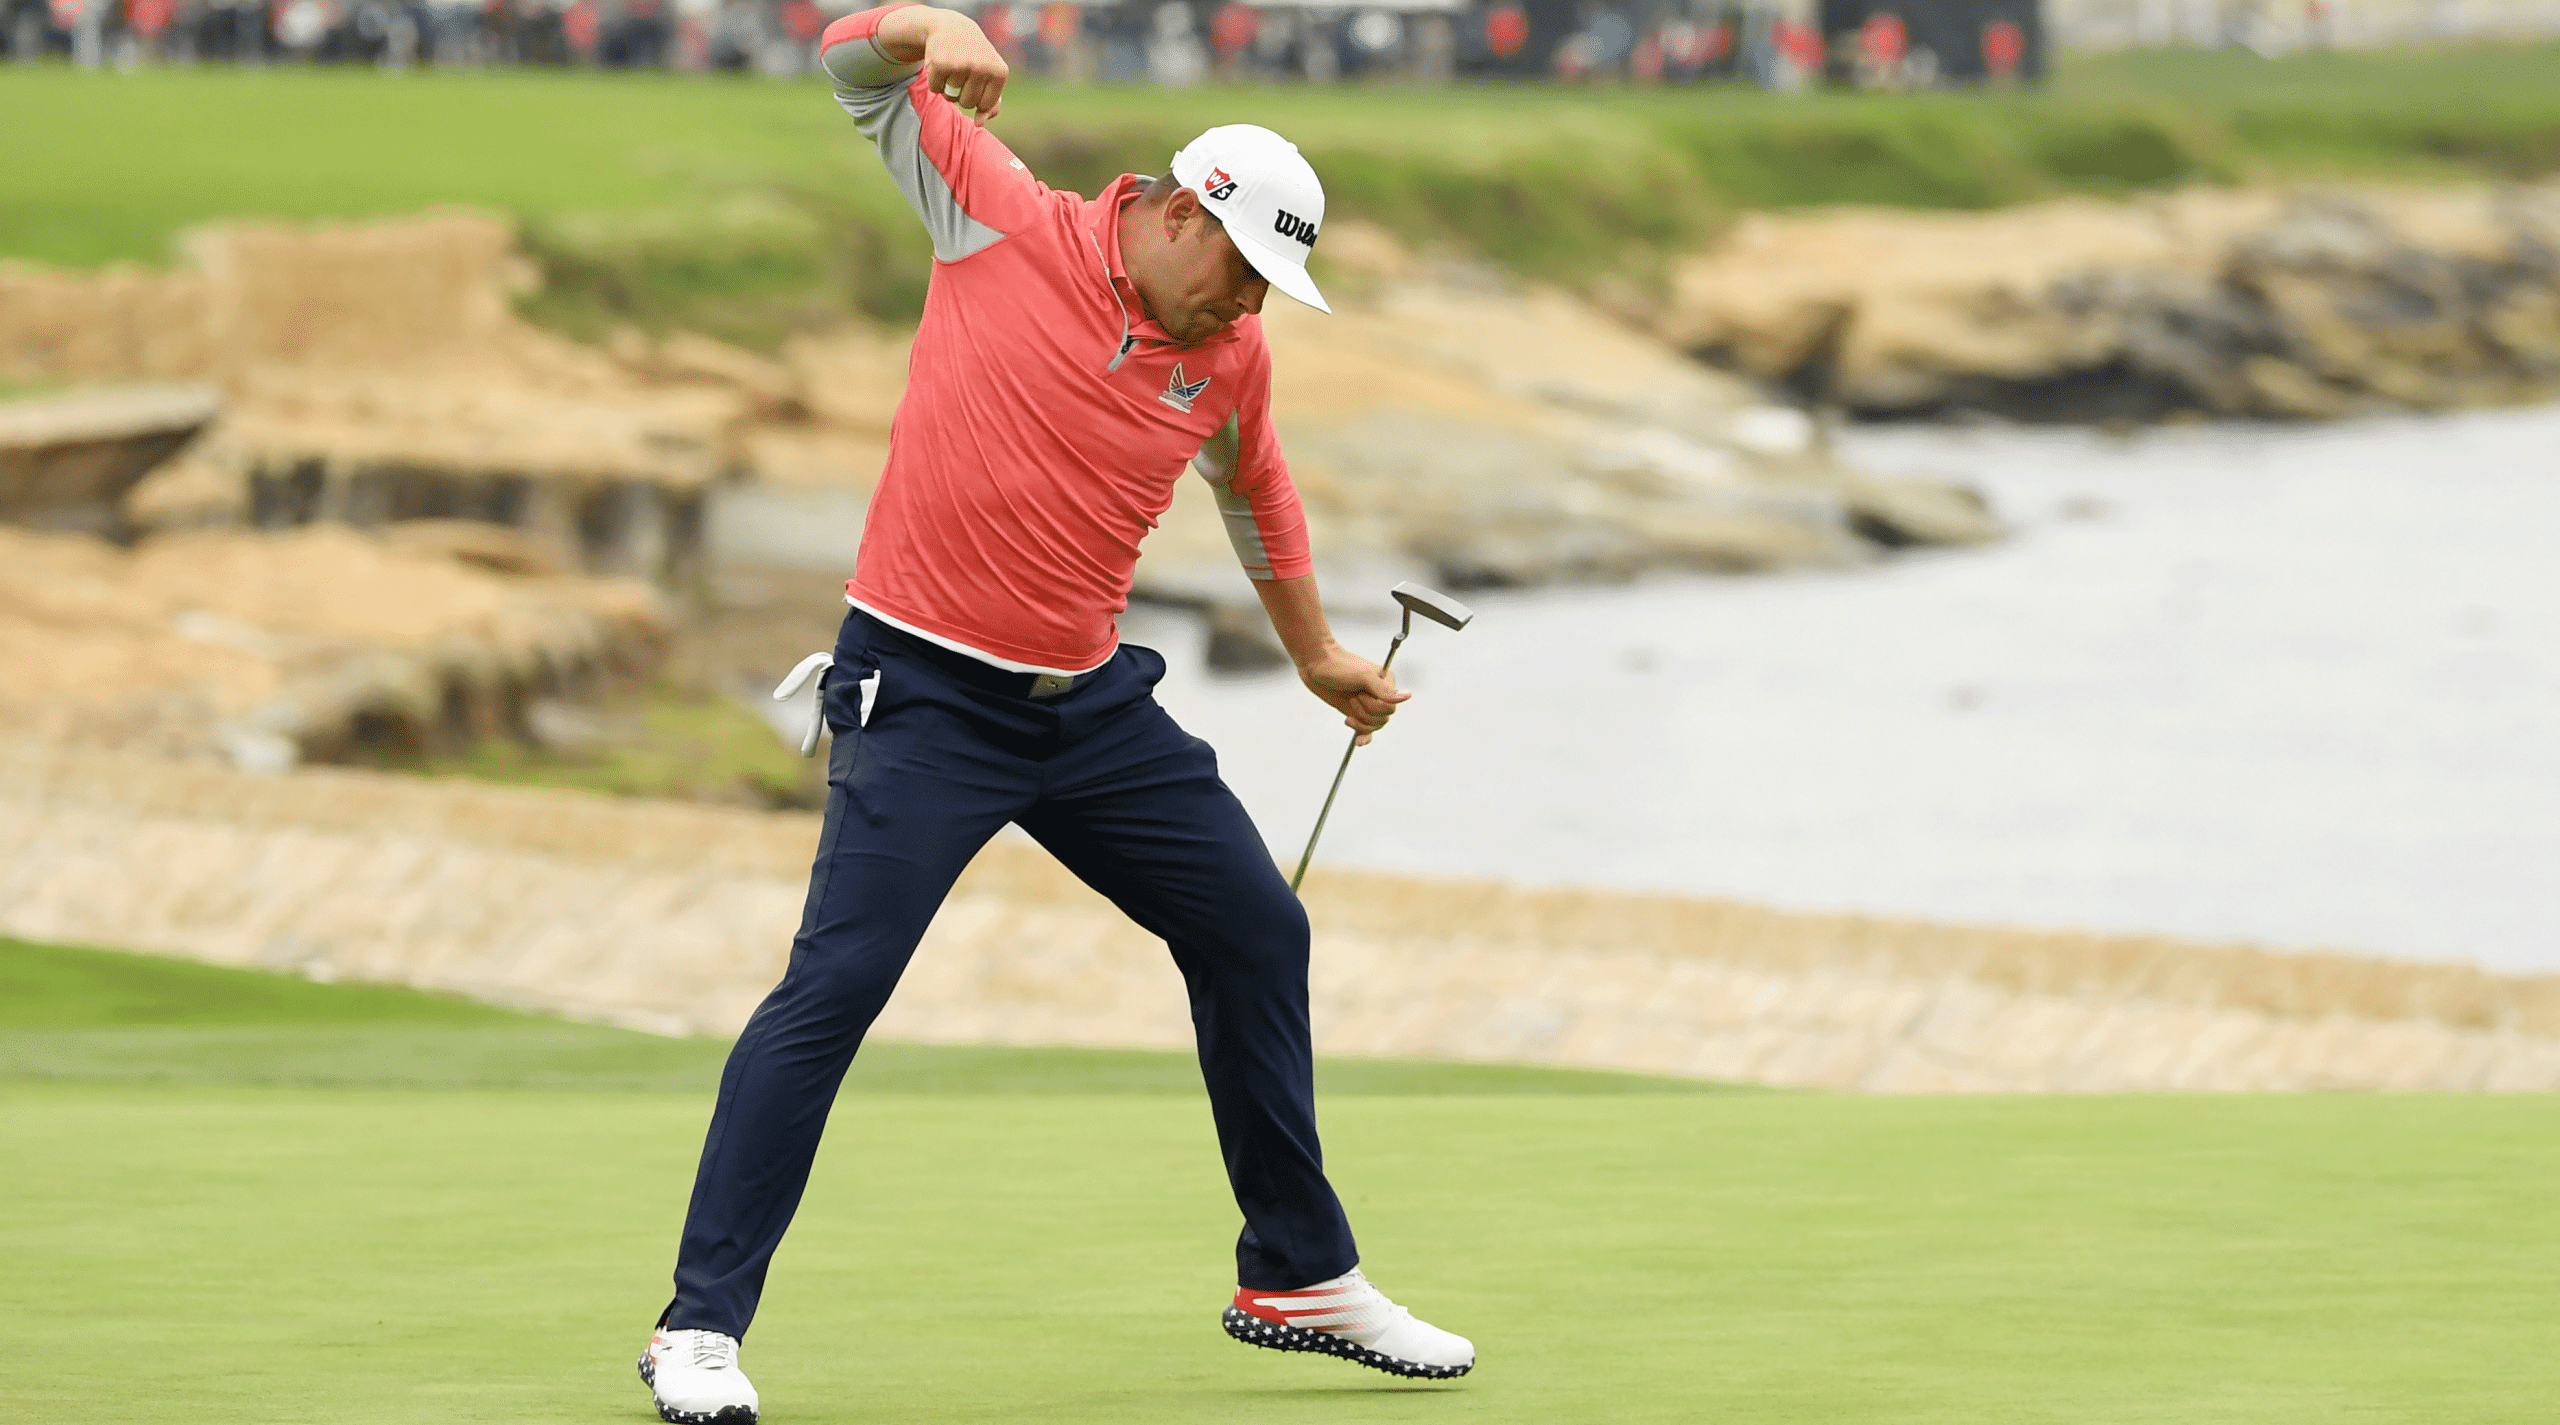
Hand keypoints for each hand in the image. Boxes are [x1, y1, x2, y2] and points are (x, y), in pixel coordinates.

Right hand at [916, 9, 1007, 123]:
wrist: (951, 27)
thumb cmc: (974, 55)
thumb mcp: (990, 75)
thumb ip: (991, 102)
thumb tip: (980, 124)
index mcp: (999, 72)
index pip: (985, 105)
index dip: (977, 97)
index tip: (976, 79)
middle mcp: (982, 67)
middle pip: (967, 103)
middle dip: (961, 92)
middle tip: (962, 71)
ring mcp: (961, 65)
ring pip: (950, 97)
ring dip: (948, 87)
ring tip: (952, 67)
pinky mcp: (941, 64)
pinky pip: (936, 90)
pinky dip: (935, 82)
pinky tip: (940, 65)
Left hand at [1299, 644, 1410, 745]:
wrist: (1316, 665)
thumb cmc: (1339, 665)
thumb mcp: (1363, 676)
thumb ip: (1384, 690)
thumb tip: (1407, 696)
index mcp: (1387, 682)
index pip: (1391, 707)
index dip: (1374, 706)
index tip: (1359, 694)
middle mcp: (1380, 694)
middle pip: (1383, 718)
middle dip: (1365, 713)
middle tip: (1353, 698)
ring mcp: (1367, 704)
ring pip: (1375, 725)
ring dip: (1359, 720)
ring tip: (1349, 704)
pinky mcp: (1356, 712)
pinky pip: (1367, 731)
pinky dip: (1364, 736)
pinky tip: (1359, 741)